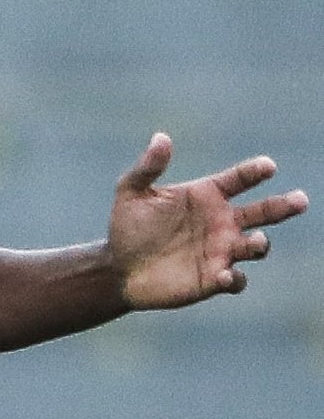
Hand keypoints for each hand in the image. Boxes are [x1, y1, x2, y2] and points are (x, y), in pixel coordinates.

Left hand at [108, 134, 306, 309]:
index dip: (255, 171)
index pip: (240, 178)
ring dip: (260, 243)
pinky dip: (235, 279)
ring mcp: (222, 251)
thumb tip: (161, 137)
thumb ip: (147, 167)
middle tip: (300, 200)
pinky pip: (235, 280)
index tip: (267, 167)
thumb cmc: (128, 227)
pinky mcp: (213, 279)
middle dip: (284, 205)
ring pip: (256, 246)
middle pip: (265, 211)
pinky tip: (224, 276)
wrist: (117, 268)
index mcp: (208, 195)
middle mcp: (223, 221)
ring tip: (255, 241)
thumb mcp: (131, 193)